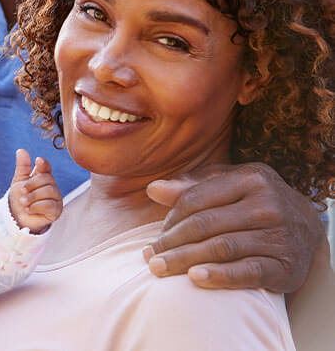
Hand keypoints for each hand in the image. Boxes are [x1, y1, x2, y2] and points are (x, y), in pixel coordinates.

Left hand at [8, 149, 62, 233]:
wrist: (18, 217)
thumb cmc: (19, 197)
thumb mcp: (19, 180)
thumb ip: (22, 166)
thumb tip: (21, 150)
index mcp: (43, 177)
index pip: (46, 168)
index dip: (44, 164)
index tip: (38, 161)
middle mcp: (52, 186)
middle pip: (47, 179)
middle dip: (32, 185)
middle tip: (22, 191)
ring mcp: (55, 198)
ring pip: (49, 191)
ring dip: (33, 196)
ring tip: (23, 202)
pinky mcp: (56, 211)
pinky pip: (50, 205)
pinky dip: (37, 206)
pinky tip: (29, 209)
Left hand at [143, 162, 322, 292]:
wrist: (308, 227)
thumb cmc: (255, 201)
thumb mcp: (228, 183)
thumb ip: (192, 186)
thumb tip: (153, 189)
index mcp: (251, 178)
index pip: (196, 199)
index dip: (170, 219)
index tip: (155, 236)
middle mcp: (269, 204)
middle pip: (205, 225)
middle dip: (171, 243)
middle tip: (149, 258)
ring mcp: (280, 235)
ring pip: (222, 248)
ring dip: (185, 260)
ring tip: (160, 269)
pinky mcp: (288, 267)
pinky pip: (248, 272)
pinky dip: (220, 276)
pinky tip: (195, 279)